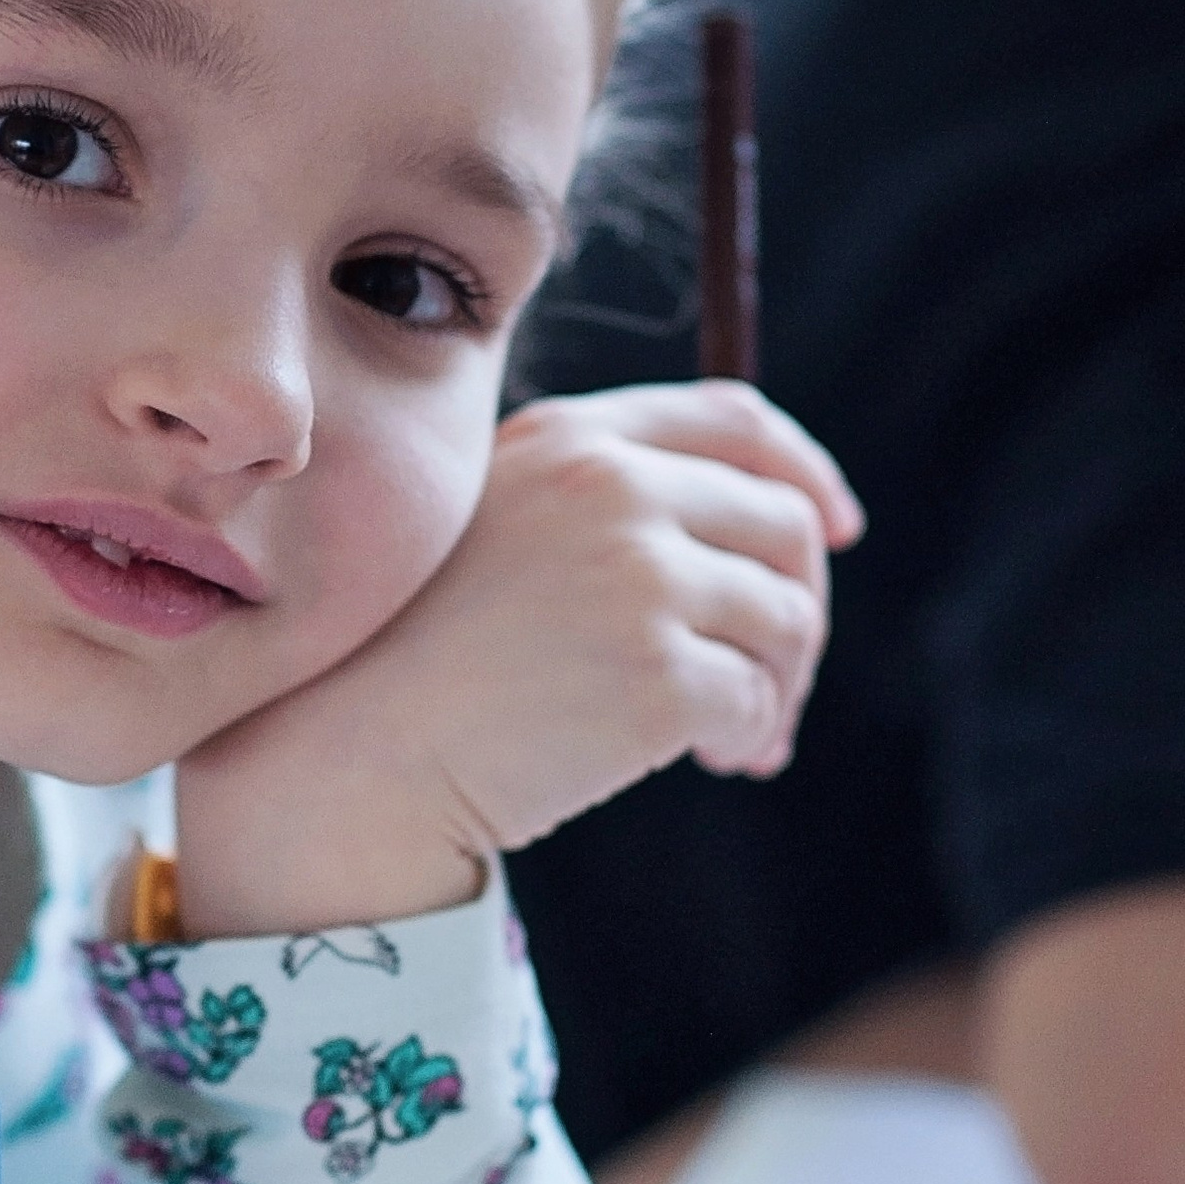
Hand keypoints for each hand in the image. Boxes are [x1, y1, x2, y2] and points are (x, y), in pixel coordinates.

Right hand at [175, 383, 863, 935]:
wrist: (348, 753)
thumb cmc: (411, 658)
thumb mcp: (497, 529)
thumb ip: (599, 502)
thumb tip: (757, 530)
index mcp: (574, 439)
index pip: (737, 423)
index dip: (805, 475)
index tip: (836, 529)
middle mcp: (614, 488)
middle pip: (783, 525)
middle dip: (800, 606)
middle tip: (770, 682)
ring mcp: (639, 576)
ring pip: (785, 617)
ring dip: (778, 685)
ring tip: (734, 739)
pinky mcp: (658, 671)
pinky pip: (754, 697)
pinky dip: (746, 734)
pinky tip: (707, 761)